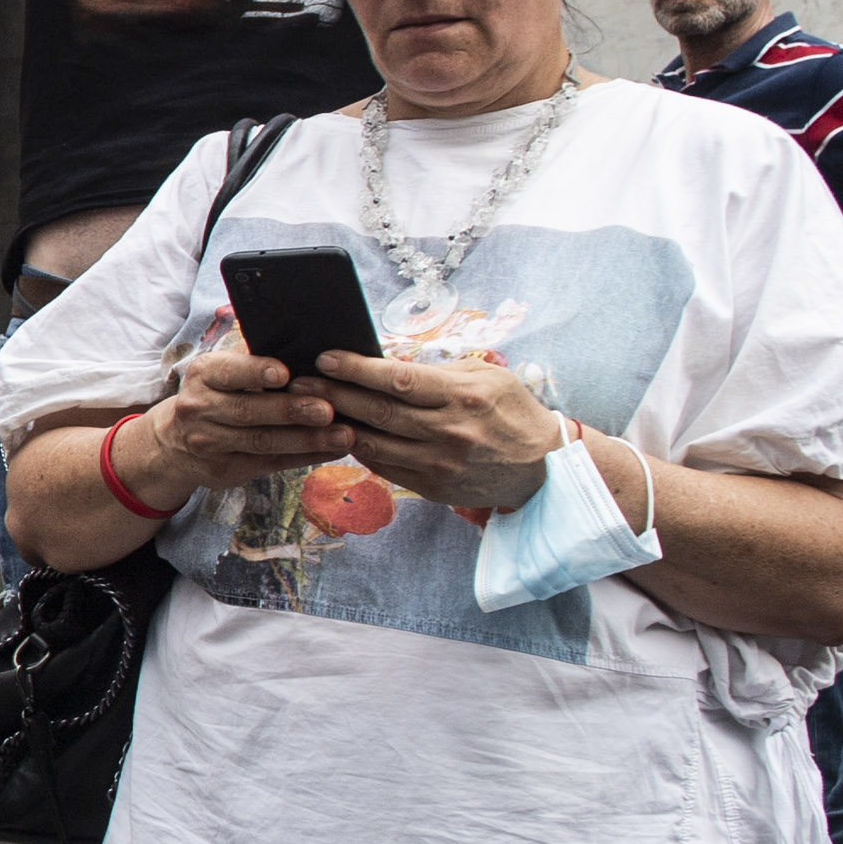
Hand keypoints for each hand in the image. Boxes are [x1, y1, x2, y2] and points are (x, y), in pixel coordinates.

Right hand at [148, 341, 349, 491]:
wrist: (175, 442)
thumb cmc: (214, 395)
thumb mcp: (220, 372)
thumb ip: (251, 359)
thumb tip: (300, 340)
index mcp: (203, 375)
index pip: (229, 372)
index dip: (256, 372)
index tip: (285, 373)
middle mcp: (200, 408)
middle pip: (248, 411)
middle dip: (290, 411)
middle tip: (327, 409)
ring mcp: (210, 443)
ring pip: (262, 442)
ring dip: (307, 439)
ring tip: (343, 434)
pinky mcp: (225, 470)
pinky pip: (271, 464)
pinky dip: (305, 457)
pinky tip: (332, 451)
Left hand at [312, 349, 567, 514]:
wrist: (543, 467)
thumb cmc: (512, 411)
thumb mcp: (487, 378)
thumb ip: (438, 371)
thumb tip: (386, 362)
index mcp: (463, 396)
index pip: (398, 380)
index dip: (357, 368)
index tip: (326, 357)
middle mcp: (449, 431)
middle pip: (377, 411)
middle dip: (333, 394)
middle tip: (299, 381)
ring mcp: (439, 463)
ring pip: (373, 443)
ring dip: (336, 424)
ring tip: (307, 408)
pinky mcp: (432, 486)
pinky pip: (383, 466)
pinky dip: (357, 448)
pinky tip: (338, 433)